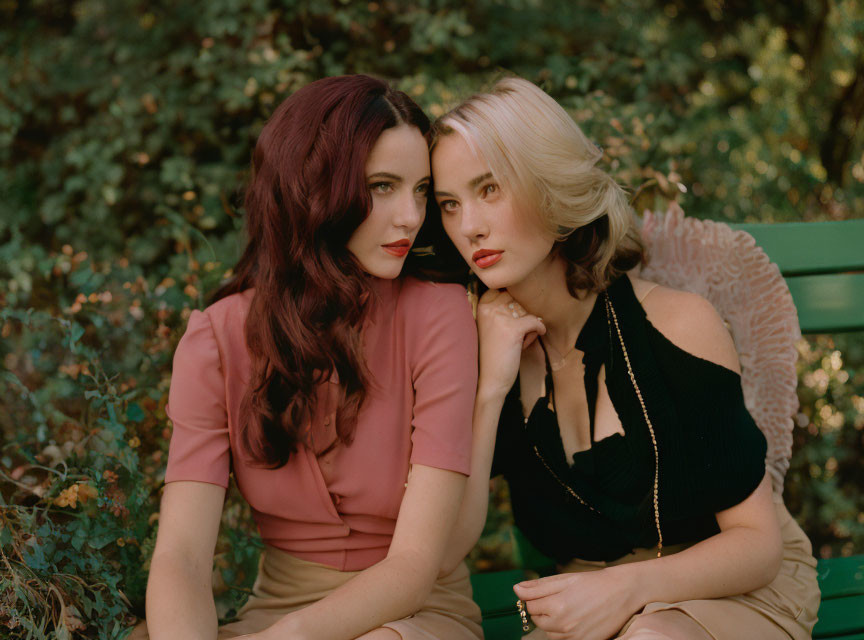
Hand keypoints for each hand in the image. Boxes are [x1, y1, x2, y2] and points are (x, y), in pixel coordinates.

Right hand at [476, 289, 545, 399]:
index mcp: (481, 306)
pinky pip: (535, 322)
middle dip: (522, 314)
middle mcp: (489, 308)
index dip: (513, 304)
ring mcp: (500, 318)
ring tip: (521, 341)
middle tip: (518, 333)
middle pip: (517, 300)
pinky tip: (537, 335)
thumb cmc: (491, 355)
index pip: (504, 291)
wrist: (487, 381)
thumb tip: (526, 299)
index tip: (513, 320)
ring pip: (527, 311)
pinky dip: (539, 329)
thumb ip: (501, 311)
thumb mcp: (490, 327)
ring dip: (529, 325)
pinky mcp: (512, 330)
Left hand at [513, 566, 643, 639]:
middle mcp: (564, 625)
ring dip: (553, 623)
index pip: (530, 606)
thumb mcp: (563, 579)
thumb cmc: (592, 583)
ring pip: (550, 634)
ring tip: (570, 609)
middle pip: (538, 622)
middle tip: (560, 600)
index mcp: (556, 606)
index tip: (546, 593)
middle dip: (543, 611)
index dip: (534, 598)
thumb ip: (537, 587)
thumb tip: (516, 589)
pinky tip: (576, 619)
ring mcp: (574, 637)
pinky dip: (565, 632)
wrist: (622, 592)